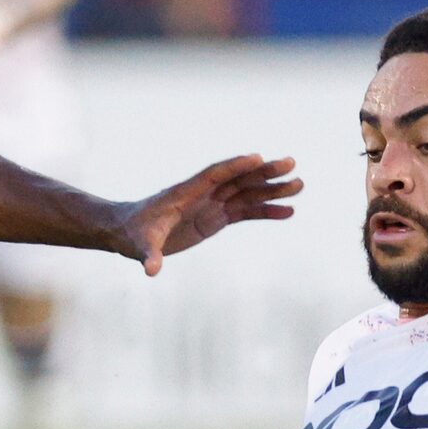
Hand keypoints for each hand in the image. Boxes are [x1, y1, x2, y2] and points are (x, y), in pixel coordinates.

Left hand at [116, 154, 300, 274]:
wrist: (128, 233)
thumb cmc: (132, 234)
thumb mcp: (139, 245)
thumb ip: (148, 255)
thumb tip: (150, 271)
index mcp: (185, 193)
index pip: (213, 175)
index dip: (235, 166)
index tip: (258, 157)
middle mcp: (202, 195)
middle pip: (238, 179)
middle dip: (264, 172)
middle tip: (291, 163)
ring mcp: (211, 205)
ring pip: (247, 193)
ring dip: (272, 189)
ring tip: (299, 185)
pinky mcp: (216, 219)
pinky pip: (245, 212)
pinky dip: (265, 211)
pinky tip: (287, 211)